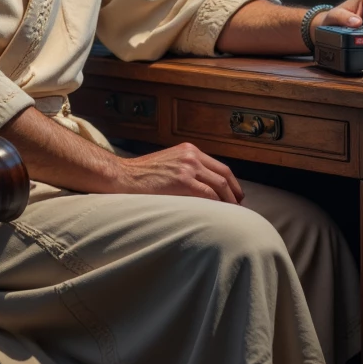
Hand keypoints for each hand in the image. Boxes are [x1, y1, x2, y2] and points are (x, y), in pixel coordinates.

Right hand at [112, 142, 244, 203]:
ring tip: (231, 213)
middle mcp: (191, 155)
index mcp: (189, 150)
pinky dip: (217, 204)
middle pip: (224, 174)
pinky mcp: (182, 181)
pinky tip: (219, 213)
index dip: (231, 182)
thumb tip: (204, 186)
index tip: (235, 195)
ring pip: (219, 185)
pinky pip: (208, 194)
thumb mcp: (169, 162)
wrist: (124, 176)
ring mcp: (187, 167)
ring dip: (229, 200)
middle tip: (238, 206)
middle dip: (234, 192)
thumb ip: (186, 168)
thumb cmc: (143, 174)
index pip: (220, 166)